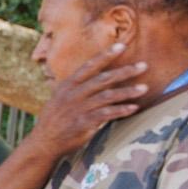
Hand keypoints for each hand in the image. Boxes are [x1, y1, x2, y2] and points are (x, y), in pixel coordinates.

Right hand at [27, 45, 148, 158]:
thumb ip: (76, 88)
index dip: (105, 56)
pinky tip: (133, 108)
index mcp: (67, 86)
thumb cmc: (55, 120)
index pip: (88, 66)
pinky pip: (106, 114)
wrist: (44, 142)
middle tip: (143, 66)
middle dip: (124, 72)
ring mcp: (78, 108)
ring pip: (107, 96)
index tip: (121, 46)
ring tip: (144, 88)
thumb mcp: (59, 99)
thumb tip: (95, 78)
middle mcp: (72, 94)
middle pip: (102, 79)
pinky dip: (120, 110)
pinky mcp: (83, 123)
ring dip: (127, 92)